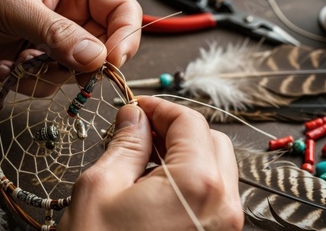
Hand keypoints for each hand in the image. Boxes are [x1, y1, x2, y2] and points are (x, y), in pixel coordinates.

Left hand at [0, 0, 141, 93]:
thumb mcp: (14, 5)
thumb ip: (56, 31)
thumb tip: (96, 57)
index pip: (122, 10)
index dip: (124, 36)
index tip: (109, 60)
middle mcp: (76, 14)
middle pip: (108, 46)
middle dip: (86, 63)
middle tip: (62, 66)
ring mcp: (61, 42)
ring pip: (83, 71)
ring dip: (53, 73)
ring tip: (22, 58)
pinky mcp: (45, 65)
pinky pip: (56, 85)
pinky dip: (33, 82)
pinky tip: (9, 65)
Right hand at [60, 96, 243, 230]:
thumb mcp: (101, 188)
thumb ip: (125, 143)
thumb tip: (134, 116)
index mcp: (198, 184)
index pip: (190, 122)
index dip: (160, 108)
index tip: (137, 108)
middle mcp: (223, 206)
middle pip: (211, 140)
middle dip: (176, 129)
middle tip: (140, 131)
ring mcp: (224, 227)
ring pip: (216, 167)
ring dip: (184, 153)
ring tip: (145, 161)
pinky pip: (213, 194)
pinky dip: (190, 179)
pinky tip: (157, 186)